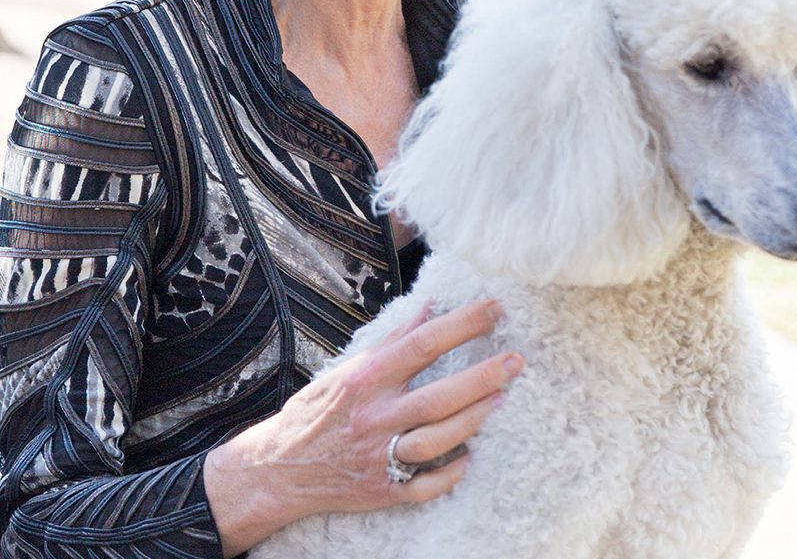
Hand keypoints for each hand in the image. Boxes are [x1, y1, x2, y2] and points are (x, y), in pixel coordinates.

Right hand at [204, 299, 522, 555]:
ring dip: (476, 419)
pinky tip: (472, 454)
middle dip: (483, 377)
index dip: (462, 324)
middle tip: (516, 360)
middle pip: (440, 396)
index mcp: (366, 380)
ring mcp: (380, 457)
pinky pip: (427, 485)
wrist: (279, 469)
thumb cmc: (317, 410)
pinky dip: (453, 471)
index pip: (422, 344)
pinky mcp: (383, 491)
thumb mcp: (347, 367)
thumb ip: (391, 340)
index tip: (494, 309)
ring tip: (502, 399)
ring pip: (439, 440)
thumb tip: (429, 306)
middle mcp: (375, 418)